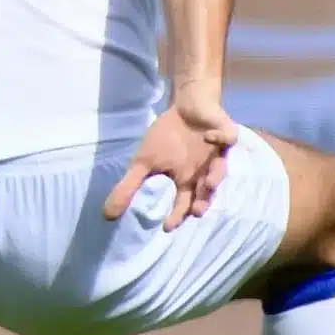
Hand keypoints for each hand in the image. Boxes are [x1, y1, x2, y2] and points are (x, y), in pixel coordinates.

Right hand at [103, 92, 238, 230]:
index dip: (177, 215)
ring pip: (220, 169)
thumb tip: (107, 215)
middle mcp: (203, 172)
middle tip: (196, 211)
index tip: (167, 226)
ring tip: (208, 183)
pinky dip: (220, 138)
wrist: (187, 108)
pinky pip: (228, 138)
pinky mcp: (226, 134)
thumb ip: (128, 187)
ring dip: (215, 176)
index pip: (182, 203)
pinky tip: (209, 138)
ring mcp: (217, 154)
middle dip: (202, 201)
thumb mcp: (143, 163)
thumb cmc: (167, 137)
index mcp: (186, 180)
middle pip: (205, 192)